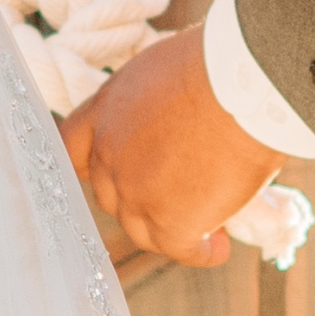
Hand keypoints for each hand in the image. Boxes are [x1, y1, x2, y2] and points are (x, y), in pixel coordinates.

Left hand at [60, 25, 278, 269]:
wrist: (243, 84)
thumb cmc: (219, 63)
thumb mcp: (166, 71)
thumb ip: (154, 105)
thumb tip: (178, 125)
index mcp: (106, 110)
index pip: (72, 149)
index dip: (94, 167)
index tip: (117, 174)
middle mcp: (110, 155)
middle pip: (111, 195)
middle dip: (143, 198)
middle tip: (180, 197)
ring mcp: (137, 193)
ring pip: (142, 229)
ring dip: (172, 230)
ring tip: (209, 226)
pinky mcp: (171, 223)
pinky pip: (182, 249)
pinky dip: (202, 252)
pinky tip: (219, 247)